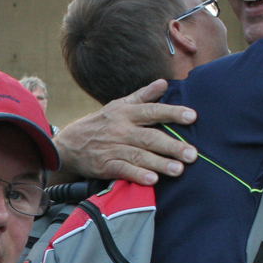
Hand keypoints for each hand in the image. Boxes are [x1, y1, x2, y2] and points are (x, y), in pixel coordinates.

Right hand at [52, 81, 197, 184]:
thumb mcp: (119, 106)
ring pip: (139, 155)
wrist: (69, 144)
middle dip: (172, 146)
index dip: (172, 113)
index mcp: (126, 113)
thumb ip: (142, 96)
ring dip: (159, 163)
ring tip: (178, 170)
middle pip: (149, 137)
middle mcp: (121, 130)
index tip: (192, 116)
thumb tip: (164, 83)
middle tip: (192, 154)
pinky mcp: (105, 165)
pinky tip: (152, 180)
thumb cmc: (100, 123)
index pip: (153, 111)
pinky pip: (123, 170)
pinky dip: (137, 175)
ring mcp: (112, 148)